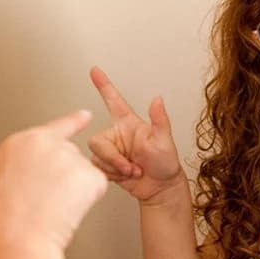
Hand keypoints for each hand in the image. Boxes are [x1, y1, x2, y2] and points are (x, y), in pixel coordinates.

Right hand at [0, 109, 105, 251]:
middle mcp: (46, 143)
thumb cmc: (1, 219)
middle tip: (49, 199)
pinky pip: (96, 187)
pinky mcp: (89, 174)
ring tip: (53, 207)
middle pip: (69, 153)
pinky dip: (88, 200)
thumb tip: (30, 171)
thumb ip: (20, 165)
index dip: (72, 122)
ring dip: (75, 188)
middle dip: (66, 174)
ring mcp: (69, 157)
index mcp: (20, 142)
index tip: (84, 115)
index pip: (54, 127)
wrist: (16, 237)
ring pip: (83, 171)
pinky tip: (67, 209)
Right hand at [86, 66, 184, 203]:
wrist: (160, 188)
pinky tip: (124, 176)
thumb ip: (160, 120)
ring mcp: (111, 151)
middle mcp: (117, 135)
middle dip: (113, 158)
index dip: (104, 85)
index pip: (113, 100)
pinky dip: (112, 175)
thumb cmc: (165, 163)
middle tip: (132, 167)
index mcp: (128, 124)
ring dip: (115, 168)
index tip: (95, 70)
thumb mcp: (165, 140)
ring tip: (133, 171)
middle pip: (97, 141)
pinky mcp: (107, 165)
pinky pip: (97, 168)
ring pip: (97, 157)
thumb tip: (158, 100)